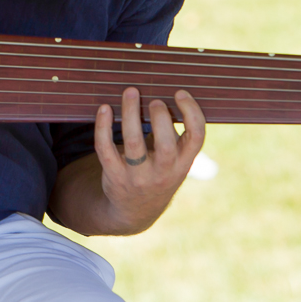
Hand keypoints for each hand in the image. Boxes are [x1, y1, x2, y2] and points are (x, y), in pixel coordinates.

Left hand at [92, 87, 204, 231]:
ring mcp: (138, 176)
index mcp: (183, 163)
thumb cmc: (159, 171)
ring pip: (133, 142)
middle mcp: (164, 171)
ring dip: (130, 113)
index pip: (196, 138)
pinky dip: (103, 127)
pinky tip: (104, 108)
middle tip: (154, 100)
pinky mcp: (115, 176)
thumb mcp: (175, 160)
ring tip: (130, 92)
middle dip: (160, 117)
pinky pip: (106, 149)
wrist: (136, 210)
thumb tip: (166, 91)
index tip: (180, 93)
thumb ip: (175, 134)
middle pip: (165, 144)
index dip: (191, 113)